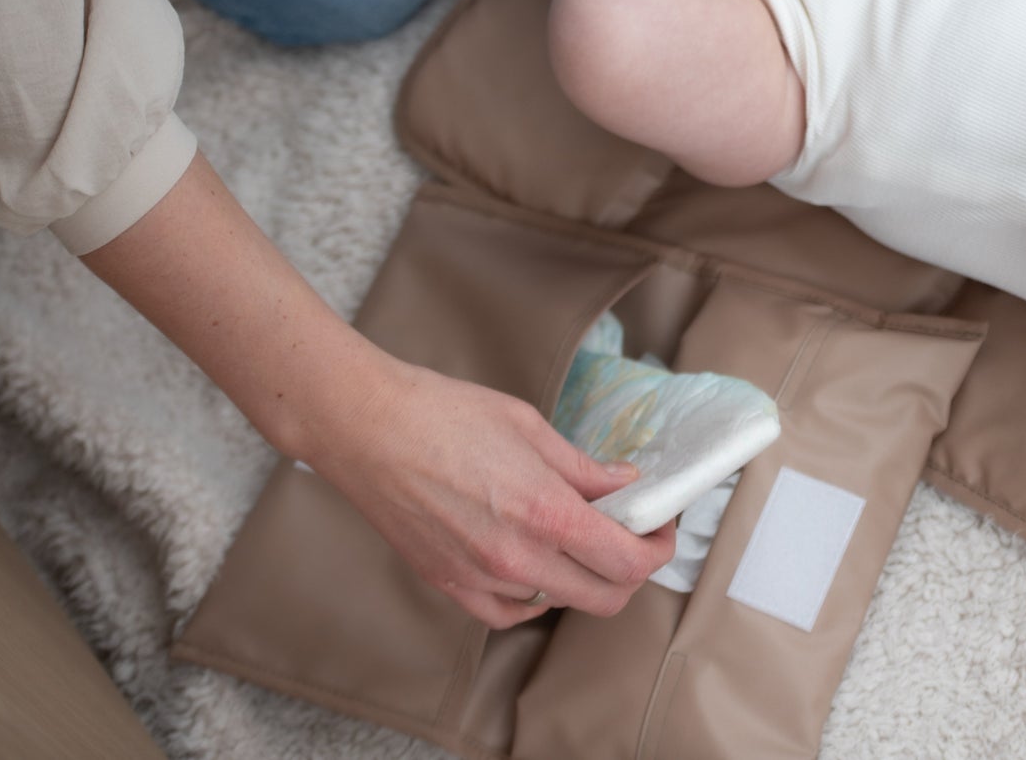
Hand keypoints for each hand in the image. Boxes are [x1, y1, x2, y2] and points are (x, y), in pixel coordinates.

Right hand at [305, 357, 675, 628]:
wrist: (364, 427)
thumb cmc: (443, 414)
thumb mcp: (530, 427)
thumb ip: (584, 468)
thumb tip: (626, 485)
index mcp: (545, 513)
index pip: (629, 561)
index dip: (659, 546)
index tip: (661, 523)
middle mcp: (515, 557)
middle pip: (605, 597)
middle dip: (632, 568)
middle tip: (632, 532)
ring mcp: (479, 578)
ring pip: (559, 603)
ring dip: (584, 578)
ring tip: (579, 536)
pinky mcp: (447, 584)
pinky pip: (509, 612)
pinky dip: (534, 595)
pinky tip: (536, 564)